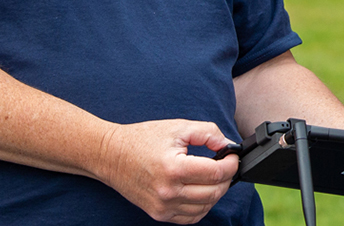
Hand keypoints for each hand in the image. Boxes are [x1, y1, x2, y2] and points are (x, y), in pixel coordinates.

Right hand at [96, 119, 238, 222]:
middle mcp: (168, 192)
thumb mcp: (178, 127)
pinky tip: (201, 190)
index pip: (215, 173)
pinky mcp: (159, 214)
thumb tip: (227, 145)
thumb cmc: (143, 139)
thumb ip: (207, 132)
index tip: (232, 156)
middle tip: (226, 164)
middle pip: (214, 193)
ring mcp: (163, 206)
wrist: (111, 155)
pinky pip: (190, 217)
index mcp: (173, 168)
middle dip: (226, 178)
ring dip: (216, 192)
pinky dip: (202, 205)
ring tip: (213, 176)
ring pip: (205, 207)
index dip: (231, 163)